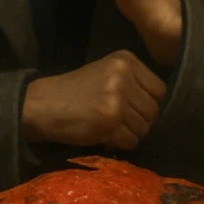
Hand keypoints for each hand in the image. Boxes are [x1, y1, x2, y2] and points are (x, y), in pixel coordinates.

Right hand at [21, 50, 167, 148]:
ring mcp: (117, 96)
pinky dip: (119, 143)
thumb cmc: (74, 92)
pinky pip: (131, 140)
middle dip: (138, 121)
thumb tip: (161, 109)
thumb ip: (133, 84)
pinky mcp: (110, 119)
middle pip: (154, 110)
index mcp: (125, 59)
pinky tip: (102, 134)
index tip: (127, 108)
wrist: (41, 104)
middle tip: (115, 120)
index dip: (146, 104)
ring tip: (106, 126)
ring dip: (128, 134)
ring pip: (145, 128)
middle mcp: (123, 74)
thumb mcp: (105, 74)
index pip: (160, 90)